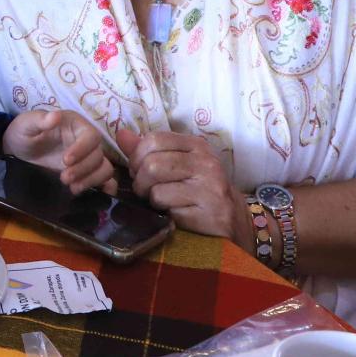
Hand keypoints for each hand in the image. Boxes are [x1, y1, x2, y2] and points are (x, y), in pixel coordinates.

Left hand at [2, 110, 117, 195]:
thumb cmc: (23, 133)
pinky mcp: (86, 175)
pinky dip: (105, 189)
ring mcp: (87, 159)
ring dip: (91, 180)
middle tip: (63, 178)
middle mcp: (86, 142)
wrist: (17, 153)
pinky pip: (106, 182)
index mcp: (76, 125)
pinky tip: (91, 195)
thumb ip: (40, 120)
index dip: (83, 149)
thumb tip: (55, 116)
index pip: (91, 136)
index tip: (65, 161)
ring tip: (72, 188)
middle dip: (83, 169)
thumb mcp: (26, 124)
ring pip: (104, 169)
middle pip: (99, 155)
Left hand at [112, 128, 243, 245]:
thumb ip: (148, 150)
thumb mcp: (178, 163)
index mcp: (197, 145)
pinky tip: (176, 215)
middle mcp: (206, 163)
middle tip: (145, 190)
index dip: (136, 156)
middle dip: (140, 181)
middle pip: (151, 165)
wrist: (234, 221)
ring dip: (151, 199)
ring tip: (160, 202)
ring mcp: (210, 189)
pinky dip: (165, 215)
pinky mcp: (210, 214)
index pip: (154, 139)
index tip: (138, 169)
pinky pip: (169, 212)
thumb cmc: (200, 189)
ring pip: (157, 189)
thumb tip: (121, 135)